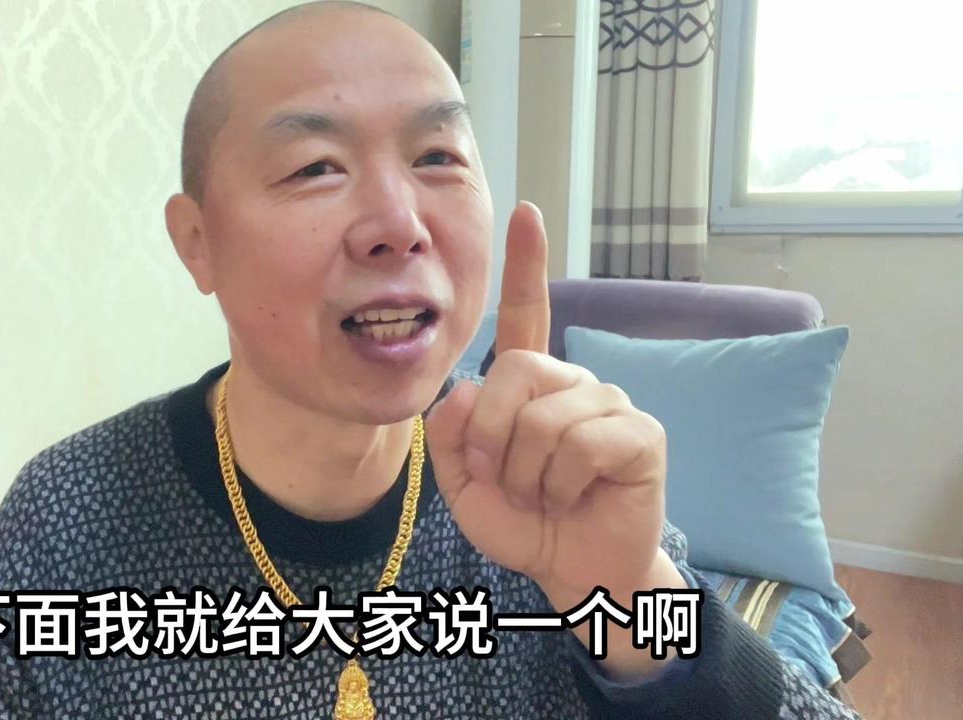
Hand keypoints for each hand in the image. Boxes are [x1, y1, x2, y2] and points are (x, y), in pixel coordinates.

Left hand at [426, 202, 683, 677]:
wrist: (571, 569)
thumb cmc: (523, 522)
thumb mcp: (463, 484)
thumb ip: (451, 436)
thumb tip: (463, 386)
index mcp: (528, 385)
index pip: (527, 314)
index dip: (527, 264)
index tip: (526, 212)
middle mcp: (571, 382)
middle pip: (513, 372)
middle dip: (493, 439)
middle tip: (506, 480)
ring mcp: (610, 403)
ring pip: (545, 419)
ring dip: (529, 474)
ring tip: (546, 494)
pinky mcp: (640, 433)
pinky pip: (582, 443)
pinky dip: (562, 484)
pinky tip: (576, 496)